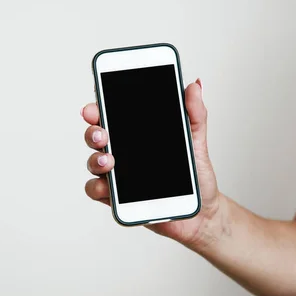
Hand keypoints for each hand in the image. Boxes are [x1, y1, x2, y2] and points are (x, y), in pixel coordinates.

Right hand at [82, 78, 227, 250]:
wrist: (202, 210)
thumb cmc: (196, 174)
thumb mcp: (197, 140)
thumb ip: (194, 113)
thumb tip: (194, 85)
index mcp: (137, 134)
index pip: (112, 114)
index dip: (98, 107)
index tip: (95, 106)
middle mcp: (123, 151)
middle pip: (96, 136)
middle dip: (93, 132)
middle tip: (102, 133)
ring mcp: (118, 174)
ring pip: (93, 162)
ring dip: (95, 160)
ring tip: (110, 161)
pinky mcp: (117, 198)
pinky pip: (96, 191)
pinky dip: (98, 188)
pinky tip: (108, 188)